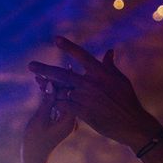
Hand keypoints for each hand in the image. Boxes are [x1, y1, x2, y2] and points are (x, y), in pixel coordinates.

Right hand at [21, 78, 75, 162]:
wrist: (34, 157)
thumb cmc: (35, 140)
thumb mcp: (39, 120)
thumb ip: (47, 102)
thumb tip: (51, 83)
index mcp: (70, 119)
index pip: (69, 95)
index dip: (59, 81)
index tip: (49, 71)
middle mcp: (72, 118)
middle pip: (67, 95)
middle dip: (55, 83)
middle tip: (42, 72)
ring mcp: (67, 119)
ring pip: (61, 99)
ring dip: (51, 88)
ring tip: (38, 77)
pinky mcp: (61, 120)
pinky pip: (58, 104)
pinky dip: (50, 96)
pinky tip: (41, 86)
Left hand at [27, 37, 160, 151]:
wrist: (131, 123)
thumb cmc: (127, 100)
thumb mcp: (120, 80)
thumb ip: (110, 65)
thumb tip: (109, 51)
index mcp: (100, 73)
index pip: (82, 56)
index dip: (68, 47)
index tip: (55, 39)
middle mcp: (91, 83)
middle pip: (62, 74)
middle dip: (44, 69)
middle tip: (31, 66)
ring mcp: (86, 98)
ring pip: (61, 91)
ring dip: (51, 89)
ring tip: (40, 85)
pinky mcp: (83, 112)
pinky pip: (63, 106)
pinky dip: (57, 103)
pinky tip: (52, 102)